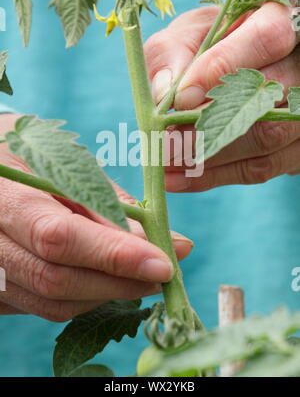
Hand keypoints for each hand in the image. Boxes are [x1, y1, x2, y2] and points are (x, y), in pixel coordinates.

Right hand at [0, 114, 192, 320]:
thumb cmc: (33, 154)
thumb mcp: (68, 163)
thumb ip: (110, 204)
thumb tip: (166, 241)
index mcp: (5, 197)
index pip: (59, 237)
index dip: (114, 255)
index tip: (163, 263)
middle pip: (56, 280)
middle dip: (119, 283)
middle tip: (162, 273)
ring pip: (52, 302)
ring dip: (106, 294)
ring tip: (140, 276)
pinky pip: (43, 307)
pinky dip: (84, 298)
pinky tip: (105, 279)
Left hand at [145, 0, 299, 191]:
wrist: (247, 63)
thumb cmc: (215, 41)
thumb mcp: (192, 30)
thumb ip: (174, 51)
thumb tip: (166, 93)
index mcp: (286, 15)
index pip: (268, 37)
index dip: (223, 67)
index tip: (180, 97)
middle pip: (270, 96)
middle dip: (210, 124)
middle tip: (163, 143)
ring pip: (269, 137)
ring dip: (210, 157)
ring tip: (163, 164)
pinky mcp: (297, 144)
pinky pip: (264, 167)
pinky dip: (216, 175)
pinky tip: (179, 178)